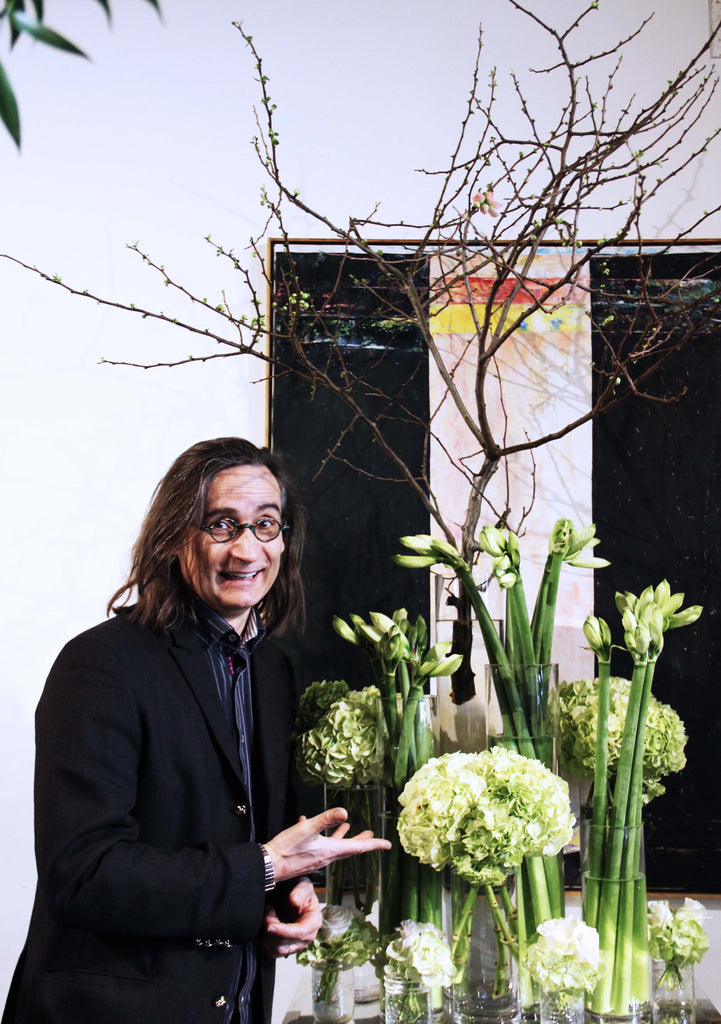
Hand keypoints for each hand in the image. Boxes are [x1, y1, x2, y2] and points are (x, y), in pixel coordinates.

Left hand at [262, 877, 321, 958]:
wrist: (292, 894)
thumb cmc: (299, 889)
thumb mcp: (302, 883)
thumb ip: (300, 890)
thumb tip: (294, 901)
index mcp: (314, 922)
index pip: (300, 933)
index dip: (284, 931)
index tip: (270, 925)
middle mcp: (306, 937)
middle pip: (286, 944)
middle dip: (273, 930)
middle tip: (268, 913)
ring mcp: (296, 944)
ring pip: (278, 950)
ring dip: (268, 936)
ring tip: (268, 917)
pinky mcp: (285, 947)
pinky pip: (272, 952)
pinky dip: (266, 941)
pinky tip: (268, 925)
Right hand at [264, 808, 390, 883]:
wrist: (269, 866)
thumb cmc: (287, 848)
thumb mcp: (307, 829)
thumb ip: (325, 819)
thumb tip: (344, 812)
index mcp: (330, 851)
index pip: (358, 847)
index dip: (374, 845)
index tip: (388, 845)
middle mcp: (327, 857)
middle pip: (349, 849)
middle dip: (361, 841)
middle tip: (372, 836)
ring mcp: (317, 859)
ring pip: (335, 847)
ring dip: (343, 837)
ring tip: (347, 827)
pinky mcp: (307, 858)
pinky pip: (319, 845)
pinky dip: (321, 835)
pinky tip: (310, 823)